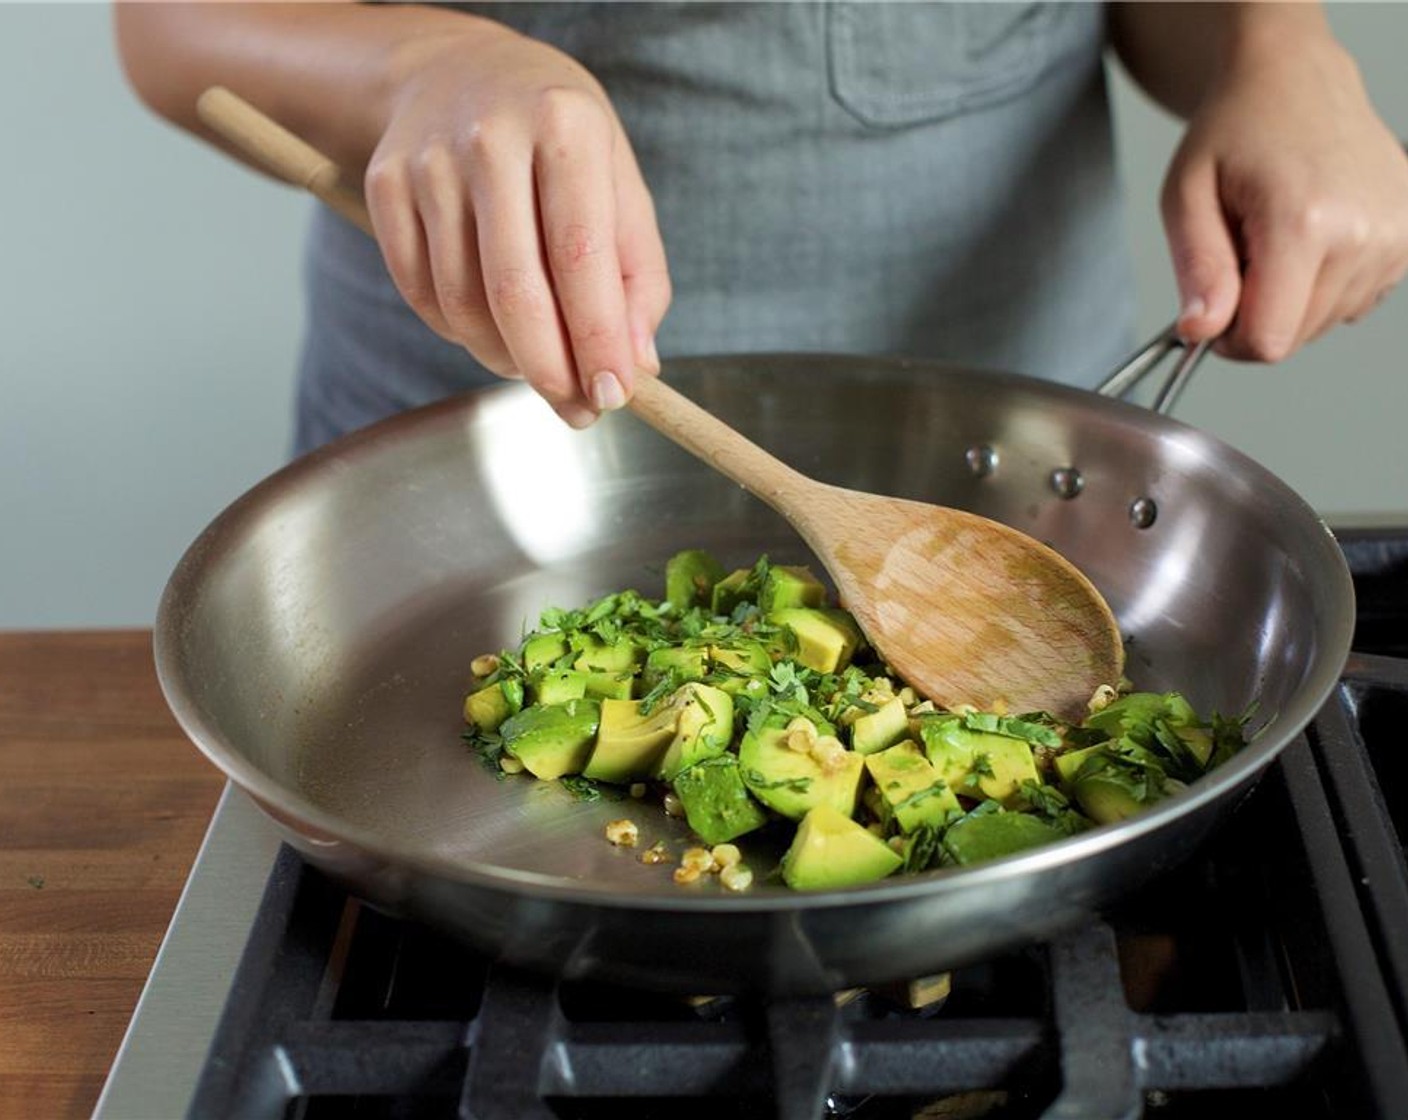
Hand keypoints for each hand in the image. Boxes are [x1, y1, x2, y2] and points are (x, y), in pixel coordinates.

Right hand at [365, 24, 668, 425]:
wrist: (456, 70)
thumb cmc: (557, 140)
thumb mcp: (618, 183)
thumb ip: (637, 276)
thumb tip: (636, 364)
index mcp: (565, 126)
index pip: (581, 257)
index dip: (596, 339)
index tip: (613, 395)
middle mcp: (491, 138)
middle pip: (514, 292)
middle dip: (550, 370)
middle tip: (577, 410)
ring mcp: (428, 162)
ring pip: (463, 304)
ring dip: (506, 358)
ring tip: (539, 362)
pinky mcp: (384, 186)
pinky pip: (422, 295)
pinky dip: (461, 333)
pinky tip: (491, 328)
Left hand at [1161, 35, 1407, 359]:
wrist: (1295, 81)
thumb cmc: (1236, 131)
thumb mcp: (1186, 198)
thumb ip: (1197, 271)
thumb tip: (1202, 331)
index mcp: (1305, 222)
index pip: (1269, 340)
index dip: (1229, 340)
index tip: (1215, 309)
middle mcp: (1364, 231)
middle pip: (1297, 336)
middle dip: (1257, 314)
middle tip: (1241, 256)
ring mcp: (1396, 234)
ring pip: (1327, 322)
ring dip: (1290, 297)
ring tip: (1274, 236)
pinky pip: (1355, 299)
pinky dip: (1323, 282)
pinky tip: (1309, 237)